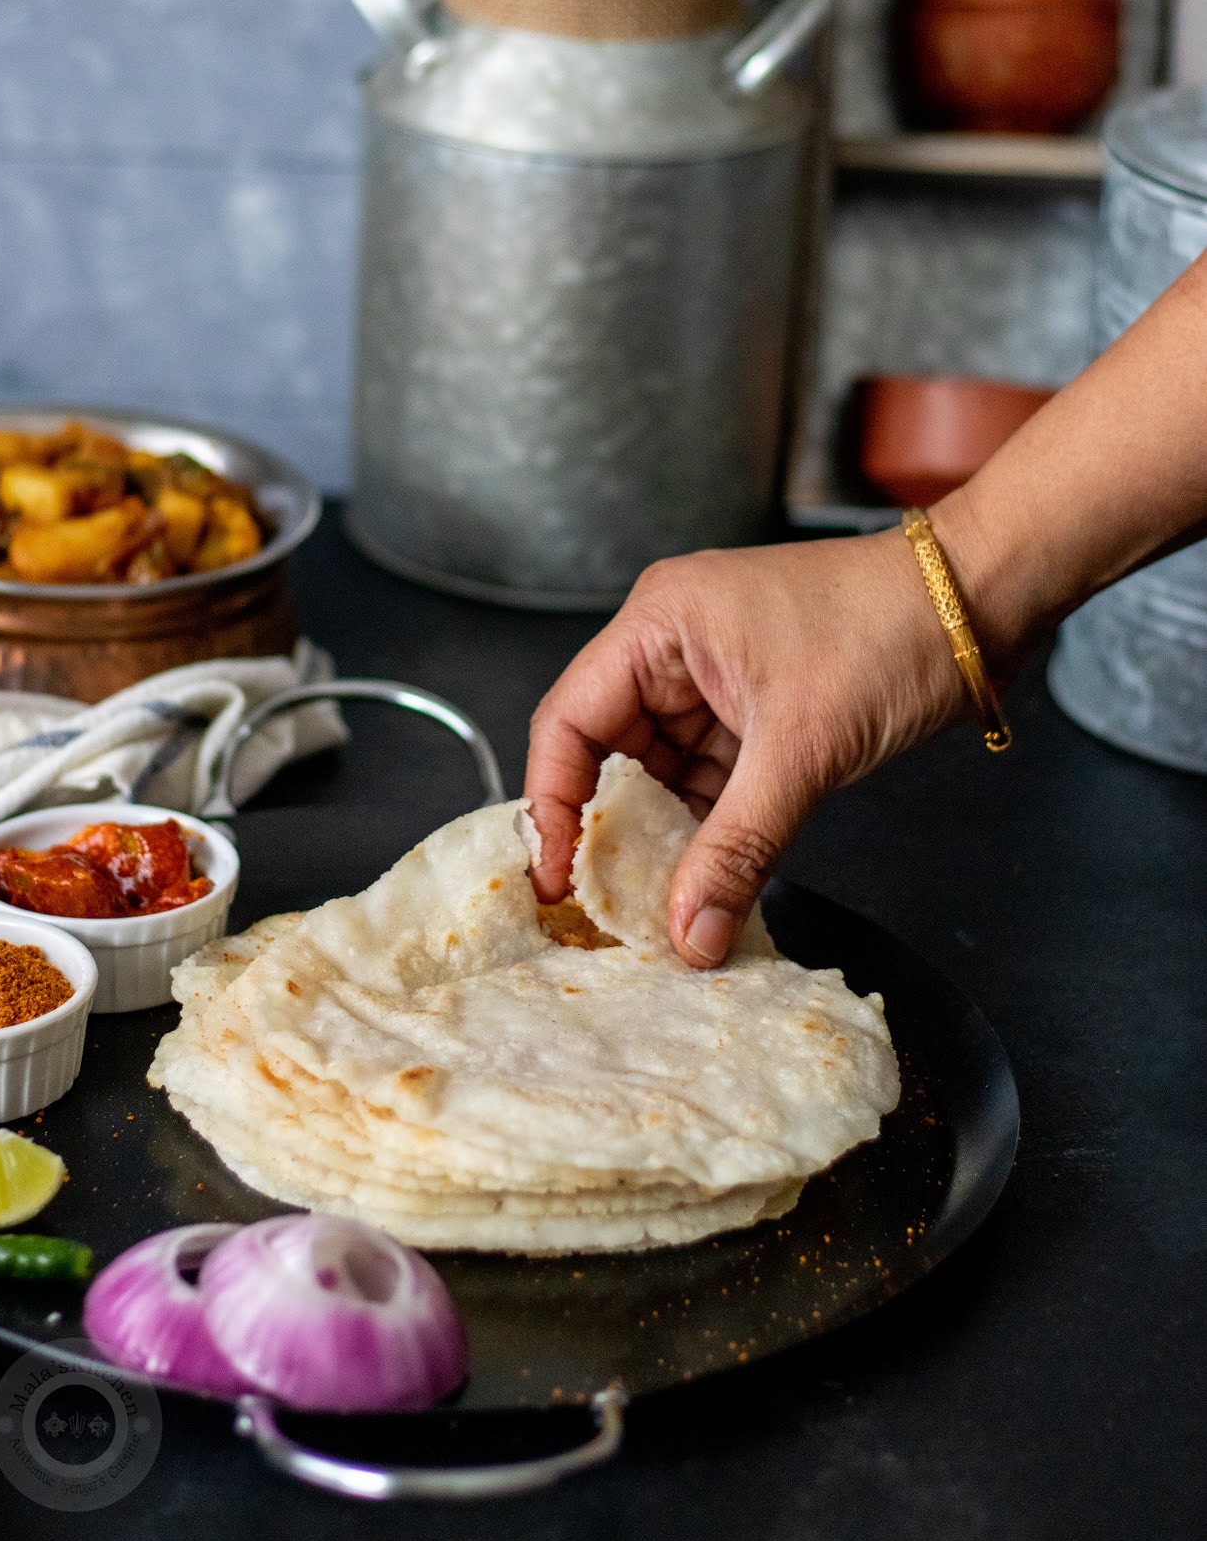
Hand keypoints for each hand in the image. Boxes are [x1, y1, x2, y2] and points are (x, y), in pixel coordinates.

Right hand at [526, 530, 974, 967]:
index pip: (571, 723)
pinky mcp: (759, 711)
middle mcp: (674, 647)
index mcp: (660, 625)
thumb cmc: (892, 633)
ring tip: (659, 912)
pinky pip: (712, 781)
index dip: (555, 807)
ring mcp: (717, 680)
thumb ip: (737, 848)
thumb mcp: (804, 750)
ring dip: (666, 840)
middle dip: (612, 833)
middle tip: (609, 911)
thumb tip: (688, 936)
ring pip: (663, 776)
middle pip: (609, 754)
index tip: (559, 883)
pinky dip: (712, 831)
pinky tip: (709, 885)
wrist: (985, 603)